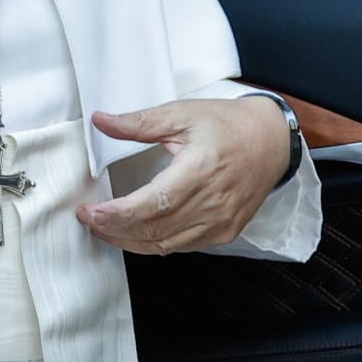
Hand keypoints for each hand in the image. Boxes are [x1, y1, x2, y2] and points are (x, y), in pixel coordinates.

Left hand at [78, 95, 287, 254]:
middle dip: (114, 229)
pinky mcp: (225, 232)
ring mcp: (221, 222)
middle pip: (154, 230)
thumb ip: (139, 122)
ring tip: (105, 229)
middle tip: (89, 219)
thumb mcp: (182, 114)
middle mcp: (213, 202)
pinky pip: (182, 247)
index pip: (151, 204)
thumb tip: (102, 121)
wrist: (271, 141)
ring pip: (165, 245)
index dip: (117, 215)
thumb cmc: (230, 125)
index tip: (91, 212)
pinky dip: (154, 244)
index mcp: (201, 170)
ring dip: (129, 241)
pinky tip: (137, 234)